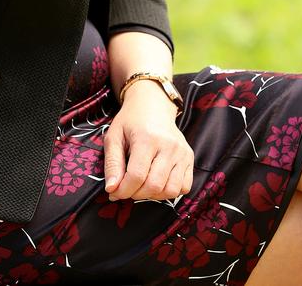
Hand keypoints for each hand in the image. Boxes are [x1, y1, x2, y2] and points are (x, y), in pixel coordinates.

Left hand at [104, 80, 193, 202]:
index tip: (114, 192)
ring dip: (153, 195)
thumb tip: (112, 189)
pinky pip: (184, 187)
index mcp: (147, 138)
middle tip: (127, 188)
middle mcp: (169, 145)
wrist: (153, 106)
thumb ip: (112, 163)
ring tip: (142, 185)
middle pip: (154, 186)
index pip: (137, 175)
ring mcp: (182, 152)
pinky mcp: (189, 157)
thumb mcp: (114, 136)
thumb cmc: (131, 121)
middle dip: (136, 194)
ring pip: (170, 190)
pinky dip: (170, 191)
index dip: (123, 190)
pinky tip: (158, 182)